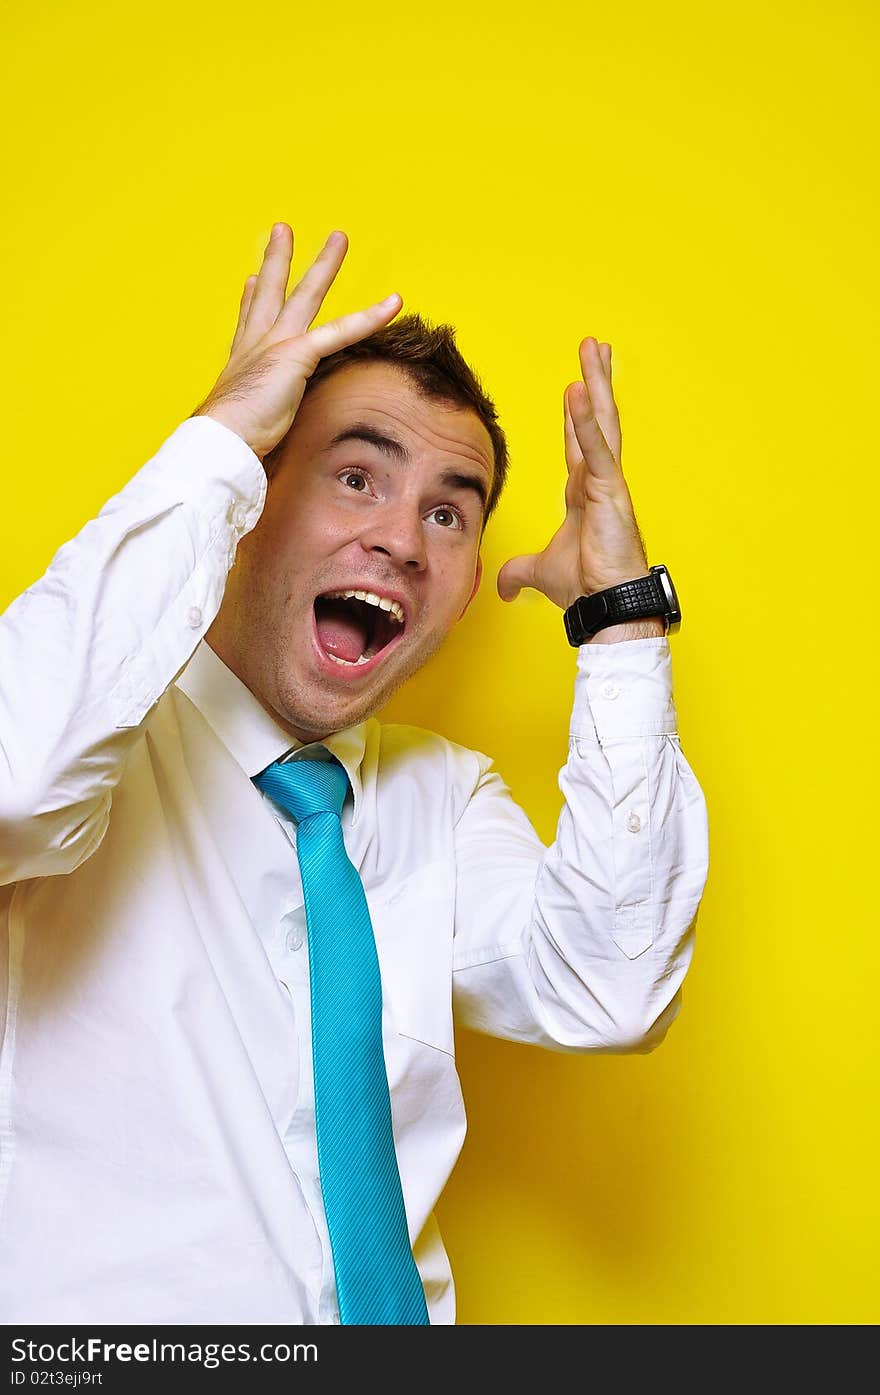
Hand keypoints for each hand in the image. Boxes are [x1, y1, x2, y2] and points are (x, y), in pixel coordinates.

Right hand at [191, 223, 401, 460]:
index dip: (251, 299)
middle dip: (278, 260)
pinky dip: (370, 316)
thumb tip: (249, 440)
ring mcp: (277, 344)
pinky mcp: (298, 353)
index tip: (251, 280)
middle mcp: (256, 344)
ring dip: (325, 264)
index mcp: (242, 361)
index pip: (248, 322)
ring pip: (307, 294)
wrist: (222, 440)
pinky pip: (342, 329)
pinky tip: (393, 301)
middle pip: (271, 292)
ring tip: (340, 238)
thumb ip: (251, 422)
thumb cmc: (228, 443)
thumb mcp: (240, 426)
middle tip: (282, 230)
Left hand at [497, 338, 650, 610]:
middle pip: (595, 420)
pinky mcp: (610, 492)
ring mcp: (608, 483)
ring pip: (601, 423)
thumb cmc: (583, 588)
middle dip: (594, 381)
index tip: (576, 383)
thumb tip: (502, 587)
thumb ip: (518, 572)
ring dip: (596, 384)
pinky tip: (577, 391)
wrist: (604, 608)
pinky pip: (596, 449)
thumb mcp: (538, 572)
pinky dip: (585, 421)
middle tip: (593, 347)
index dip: (576, 412)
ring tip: (593, 350)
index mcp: (584, 492)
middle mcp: (598, 481)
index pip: (579, 441)